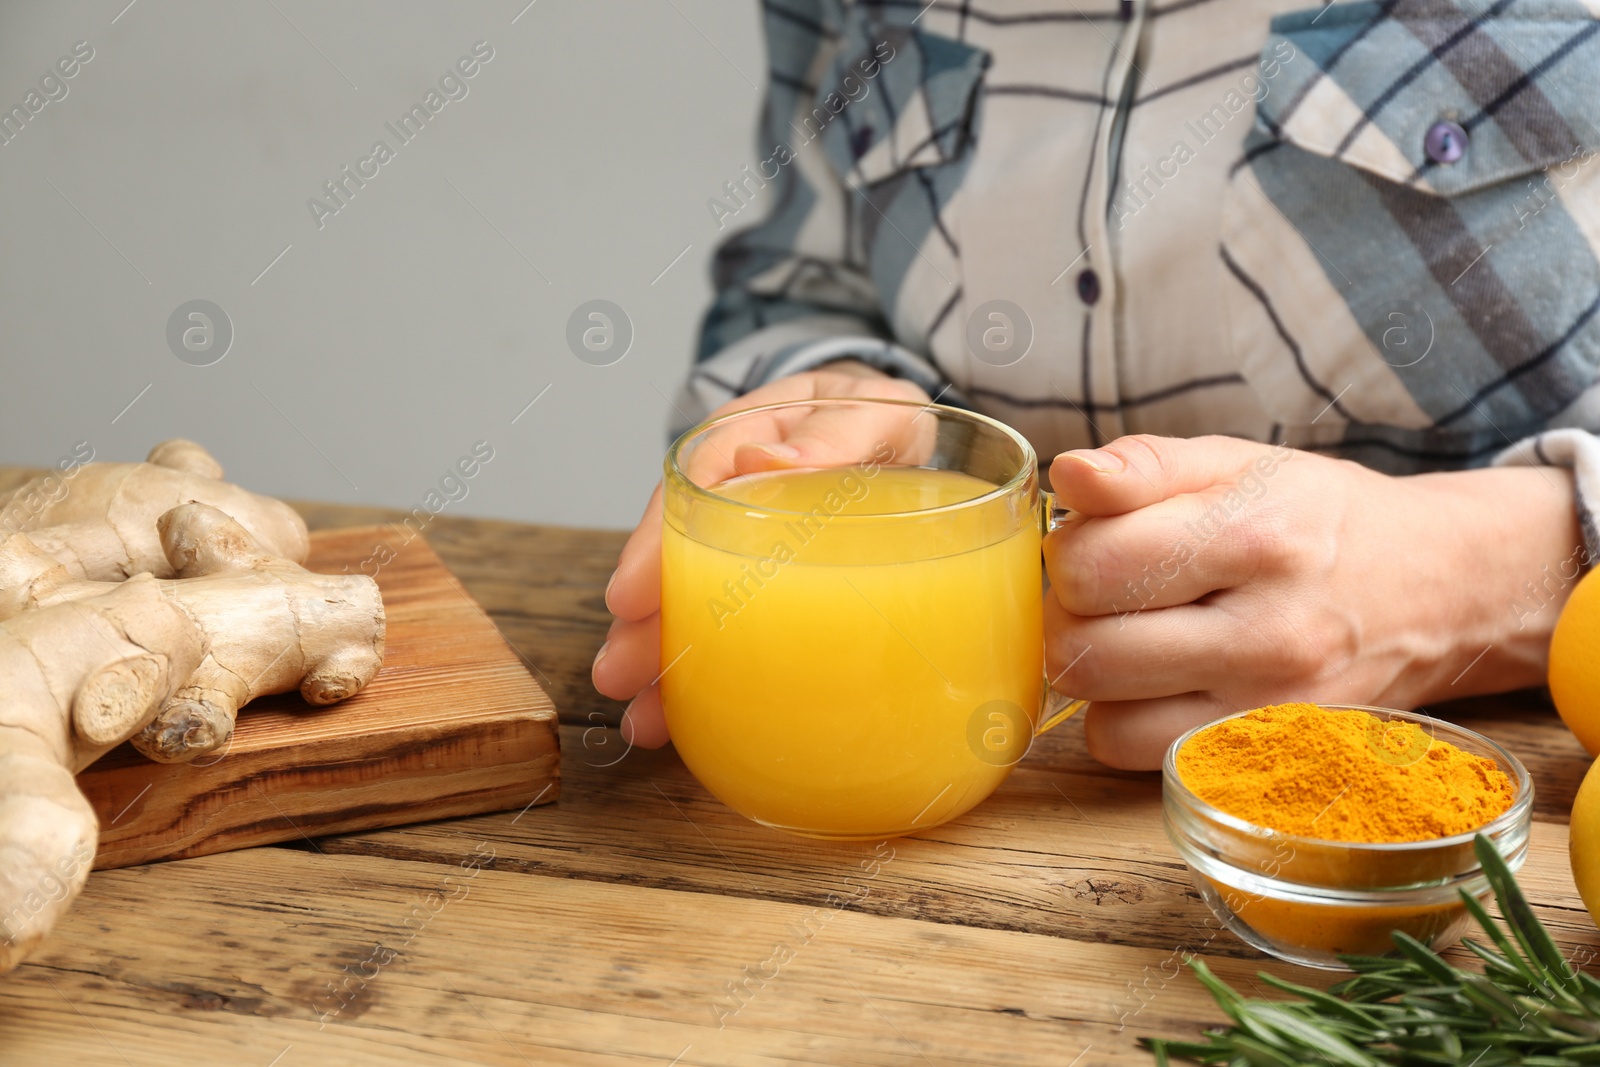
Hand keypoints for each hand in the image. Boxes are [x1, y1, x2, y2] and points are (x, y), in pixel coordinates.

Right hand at [594, 362, 931, 748]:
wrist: (895, 428)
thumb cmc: (878, 418)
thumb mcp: (871, 410)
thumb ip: (833, 432)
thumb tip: (763, 460)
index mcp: (745, 438)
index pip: (684, 496)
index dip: (654, 547)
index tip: (631, 597)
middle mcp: (727, 491)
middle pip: (671, 556)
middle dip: (642, 621)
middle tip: (619, 673)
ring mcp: (737, 536)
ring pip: (687, 597)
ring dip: (661, 656)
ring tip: (640, 716)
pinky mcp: (756, 575)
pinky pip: (717, 617)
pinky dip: (698, 667)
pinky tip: (680, 716)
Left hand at [1044, 434, 1580, 769]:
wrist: (1439, 590)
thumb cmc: (1318, 519)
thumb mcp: (1238, 462)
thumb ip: (1145, 464)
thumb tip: (1070, 475)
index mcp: (1255, 538)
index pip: (1091, 566)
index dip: (1070, 550)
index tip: (1098, 541)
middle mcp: (1267, 634)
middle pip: (1083, 651)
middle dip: (1071, 615)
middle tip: (1108, 593)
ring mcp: (1270, 709)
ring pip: (1101, 718)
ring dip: (1096, 676)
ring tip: (1135, 635)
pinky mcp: (1268, 757)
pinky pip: (1138, 756)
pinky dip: (1127, 721)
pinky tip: (1161, 681)